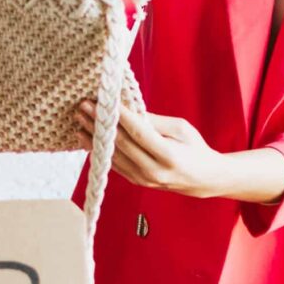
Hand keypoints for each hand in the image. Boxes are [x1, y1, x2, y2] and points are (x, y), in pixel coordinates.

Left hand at [74, 101, 231, 197]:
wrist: (203, 179)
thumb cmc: (195, 148)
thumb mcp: (181, 129)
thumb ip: (154, 121)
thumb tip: (128, 110)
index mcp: (169, 155)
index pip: (138, 132)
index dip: (118, 116)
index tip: (102, 101)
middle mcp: (154, 171)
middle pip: (121, 144)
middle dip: (100, 124)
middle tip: (84, 107)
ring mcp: (144, 179)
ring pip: (113, 156)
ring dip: (94, 138)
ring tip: (80, 121)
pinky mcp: (138, 182)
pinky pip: (115, 165)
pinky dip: (100, 151)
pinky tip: (88, 138)